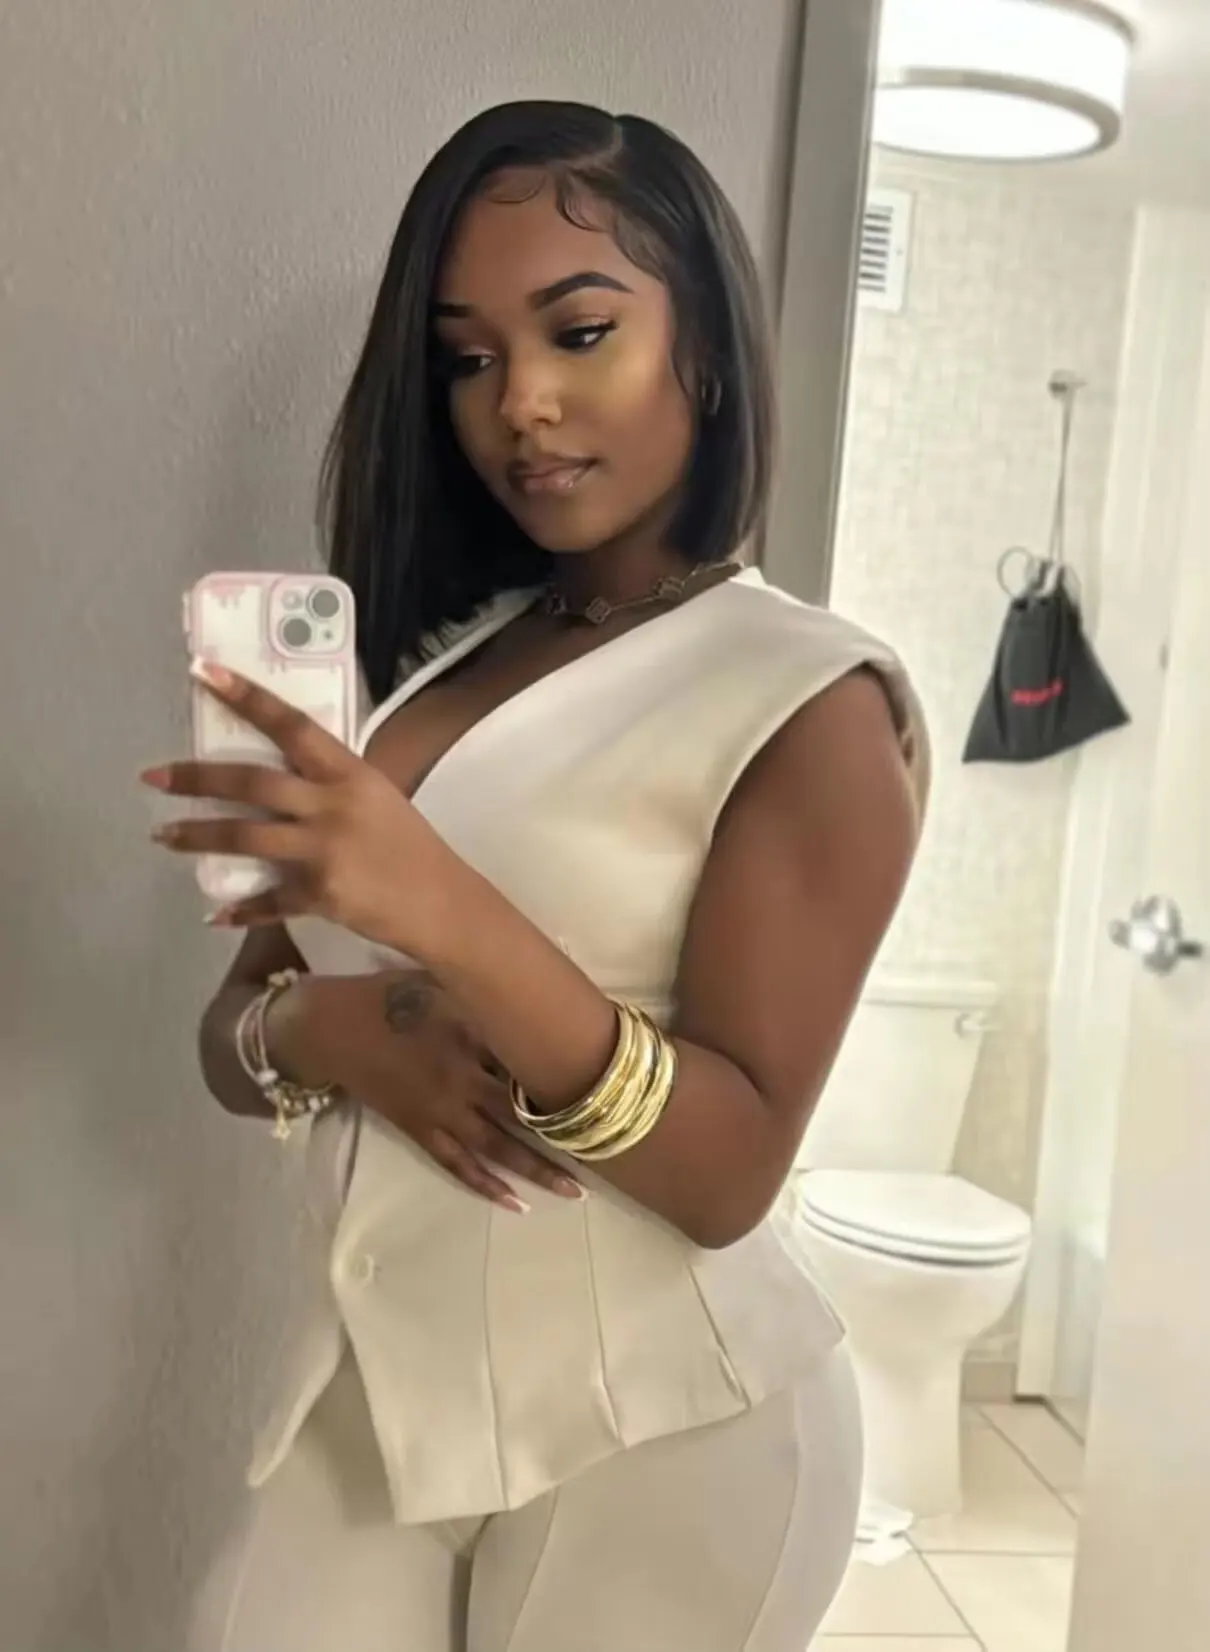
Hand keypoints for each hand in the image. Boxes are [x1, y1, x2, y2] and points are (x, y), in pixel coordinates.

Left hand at [141, 660, 454, 951]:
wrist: (441, 901)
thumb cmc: (409, 844)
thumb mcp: (376, 796)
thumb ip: (330, 782)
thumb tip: (281, 769)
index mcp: (349, 773)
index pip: (291, 725)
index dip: (247, 697)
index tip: (205, 672)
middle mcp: (332, 806)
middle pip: (253, 783)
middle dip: (197, 778)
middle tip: (153, 776)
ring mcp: (324, 851)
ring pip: (245, 838)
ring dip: (198, 836)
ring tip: (162, 835)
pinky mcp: (320, 895)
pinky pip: (269, 901)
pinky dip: (241, 908)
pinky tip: (216, 913)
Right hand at [276, 969, 583, 1212]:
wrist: (329, 1027)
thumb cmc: (387, 996)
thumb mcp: (439, 983)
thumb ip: (481, 995)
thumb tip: (531, 993)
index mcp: (467, 1036)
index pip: (525, 1059)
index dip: (563, 1073)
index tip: (602, 1087)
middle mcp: (459, 1079)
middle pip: (520, 1114)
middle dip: (562, 1136)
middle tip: (604, 1153)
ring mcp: (438, 1110)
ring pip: (495, 1148)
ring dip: (535, 1170)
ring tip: (573, 1191)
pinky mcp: (418, 1129)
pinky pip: (457, 1164)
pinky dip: (485, 1184)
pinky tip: (515, 1203)